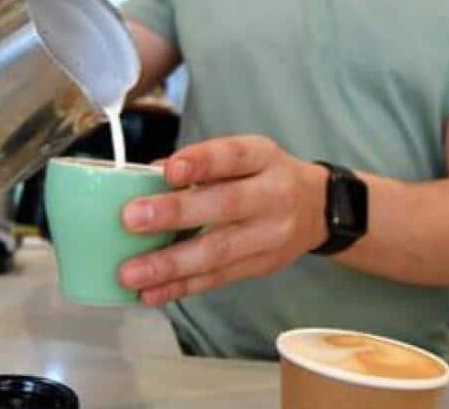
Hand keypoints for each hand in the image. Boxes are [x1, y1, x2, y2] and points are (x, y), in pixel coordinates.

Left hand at [118, 136, 329, 305]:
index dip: (201, 163)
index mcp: (263, 158)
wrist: (318, 209)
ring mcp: (269, 236)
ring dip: (170, 265)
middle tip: (131, 219)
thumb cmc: (265, 176)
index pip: (233, 156)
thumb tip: (148, 175)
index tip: (169, 170)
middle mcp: (272, 196)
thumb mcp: (244, 155)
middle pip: (224, 205)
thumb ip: (199, 163)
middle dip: (175, 213)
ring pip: (219, 252)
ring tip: (131, 274)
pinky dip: (181, 288)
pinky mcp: (260, 266)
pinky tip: (151, 293)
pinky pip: (217, 279)